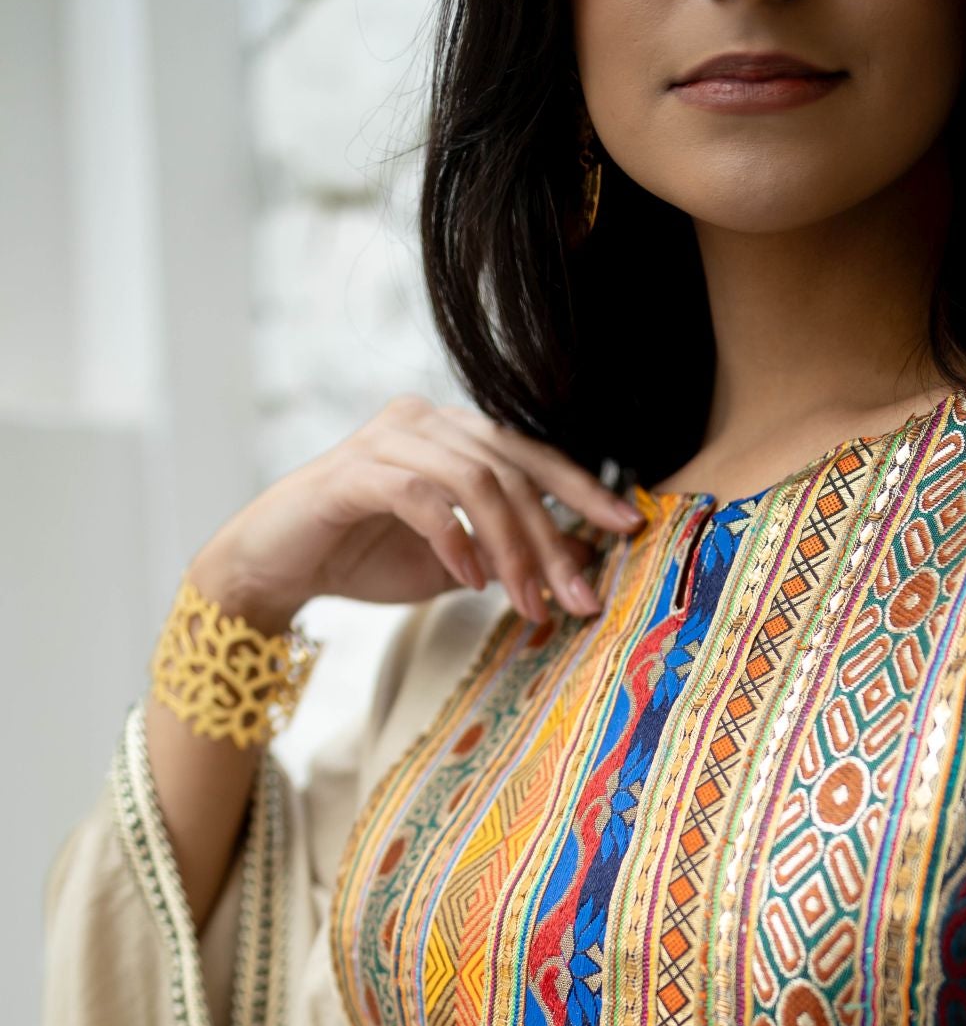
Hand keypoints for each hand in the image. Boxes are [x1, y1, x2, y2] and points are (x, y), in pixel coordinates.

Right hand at [188, 396, 643, 633]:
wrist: (276, 569)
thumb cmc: (364, 558)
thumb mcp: (456, 562)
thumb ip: (508, 553)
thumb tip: (579, 559)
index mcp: (453, 433)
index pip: (532, 454)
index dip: (584, 487)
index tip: (629, 527)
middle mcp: (423, 421)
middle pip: (512, 470)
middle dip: (554, 538)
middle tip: (581, 597)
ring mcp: (386, 441)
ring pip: (476, 481)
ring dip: (512, 549)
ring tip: (530, 604)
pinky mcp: (352, 473)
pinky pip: (421, 498)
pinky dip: (452, 539)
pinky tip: (469, 581)